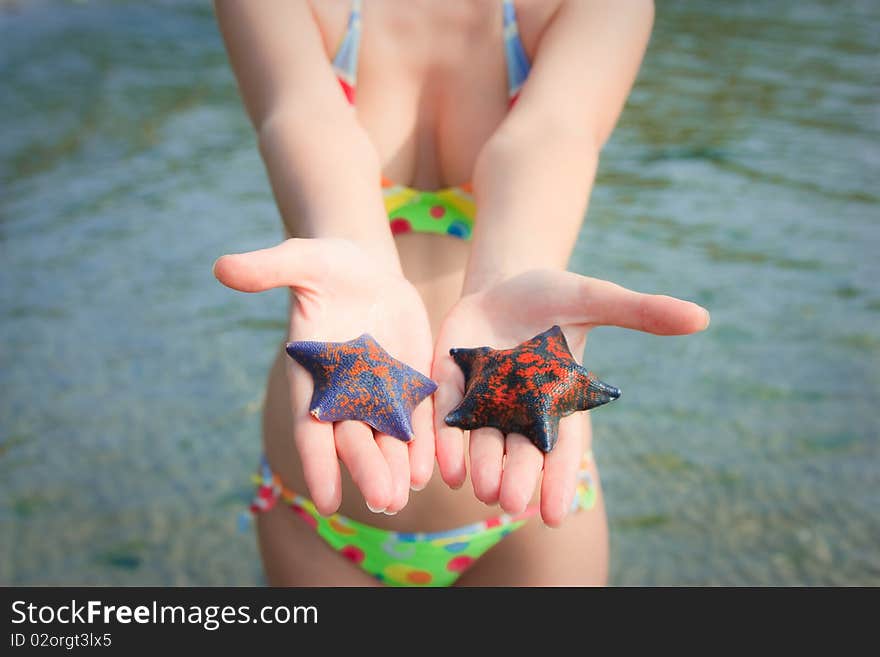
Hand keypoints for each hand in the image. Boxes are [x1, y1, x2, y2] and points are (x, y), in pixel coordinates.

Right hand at [214, 238, 434, 514]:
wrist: (366, 270)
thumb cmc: (326, 266)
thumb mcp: (301, 261)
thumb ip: (268, 269)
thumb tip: (222, 267)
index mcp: (313, 375)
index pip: (311, 428)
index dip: (318, 463)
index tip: (326, 500)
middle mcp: (344, 393)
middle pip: (355, 440)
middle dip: (368, 469)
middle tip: (384, 500)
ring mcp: (379, 392)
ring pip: (388, 438)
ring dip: (397, 467)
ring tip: (405, 495)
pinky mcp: (410, 383)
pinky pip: (418, 419)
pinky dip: (424, 443)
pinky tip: (431, 469)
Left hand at [432, 269, 709, 525]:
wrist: (504, 281)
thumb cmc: (555, 296)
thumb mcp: (594, 299)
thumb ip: (640, 312)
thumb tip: (702, 317)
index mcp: (557, 401)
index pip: (561, 449)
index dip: (557, 480)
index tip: (554, 514)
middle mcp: (519, 411)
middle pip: (518, 452)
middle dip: (516, 477)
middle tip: (512, 503)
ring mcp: (483, 400)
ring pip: (481, 442)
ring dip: (480, 466)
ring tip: (481, 489)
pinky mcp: (451, 384)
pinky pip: (446, 418)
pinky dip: (445, 442)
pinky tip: (444, 468)